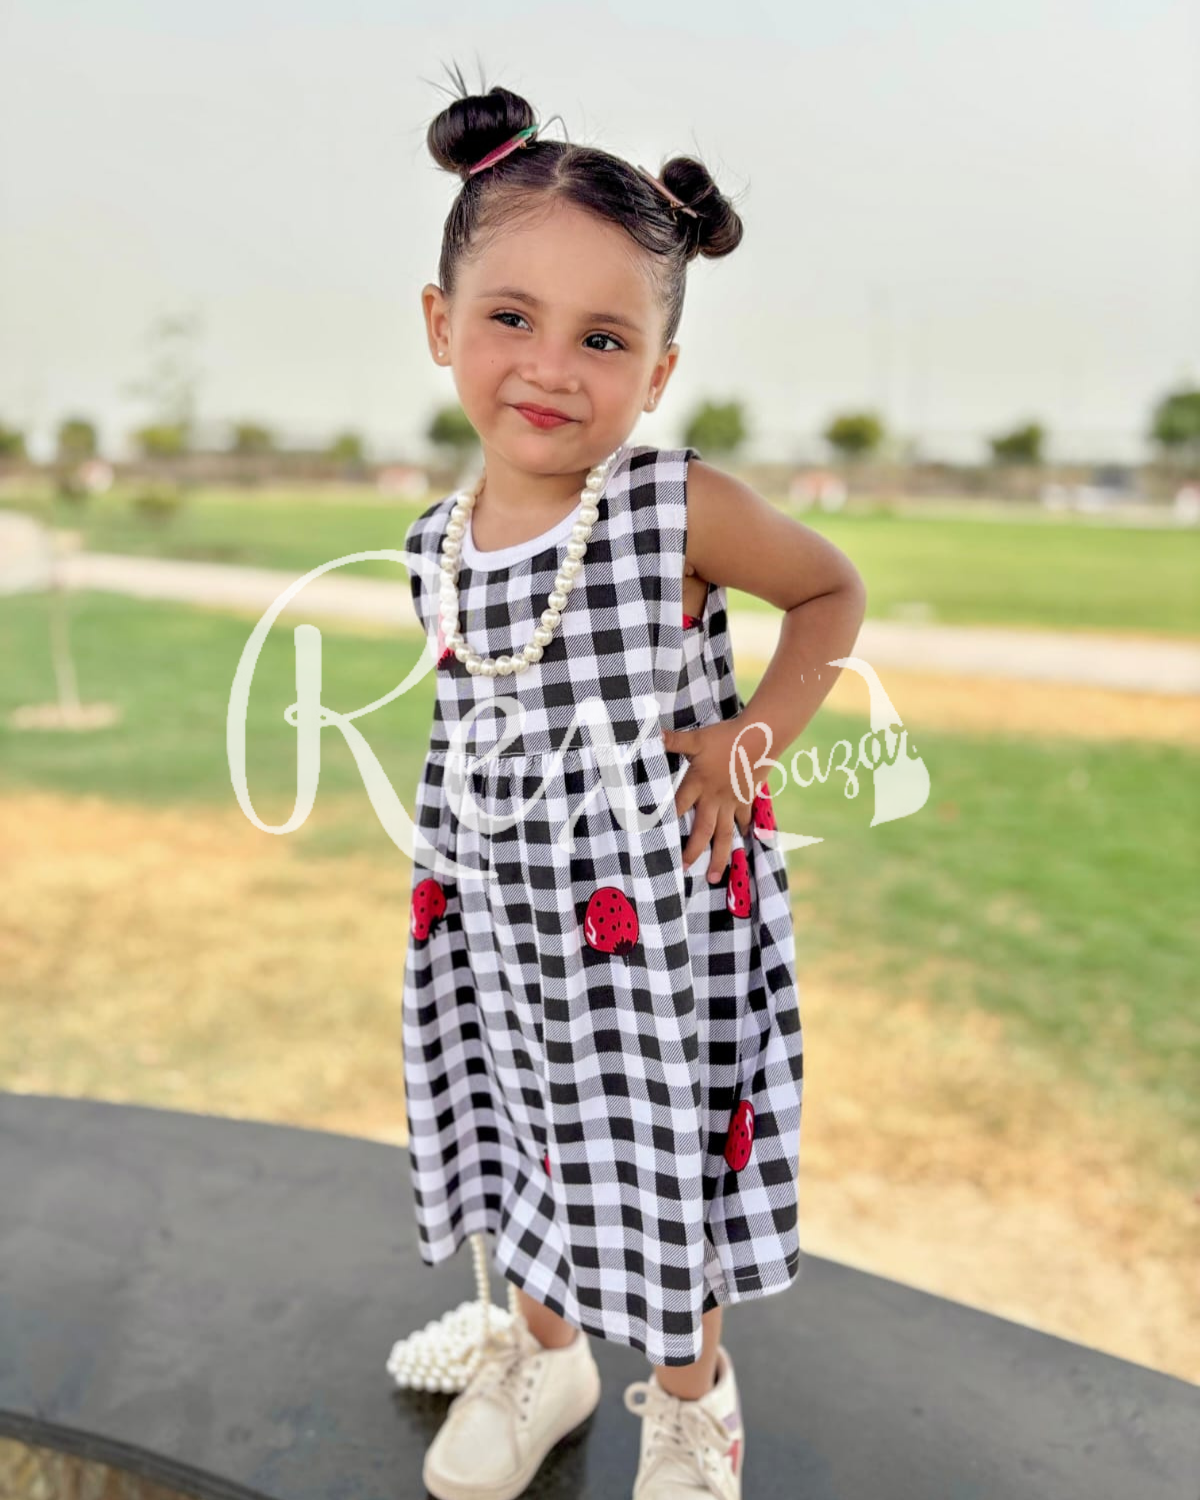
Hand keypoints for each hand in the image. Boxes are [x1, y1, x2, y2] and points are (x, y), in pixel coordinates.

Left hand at [660, 721, 755, 883]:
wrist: (762, 736)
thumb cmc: (727, 737)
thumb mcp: (698, 738)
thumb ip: (674, 741)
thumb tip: (653, 735)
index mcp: (698, 783)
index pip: (678, 807)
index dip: (667, 823)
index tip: (656, 841)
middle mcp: (714, 798)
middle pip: (703, 830)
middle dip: (693, 851)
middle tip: (683, 869)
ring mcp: (732, 801)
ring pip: (724, 834)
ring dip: (719, 856)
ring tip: (713, 877)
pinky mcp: (746, 798)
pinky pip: (743, 819)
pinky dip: (743, 830)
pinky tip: (742, 841)